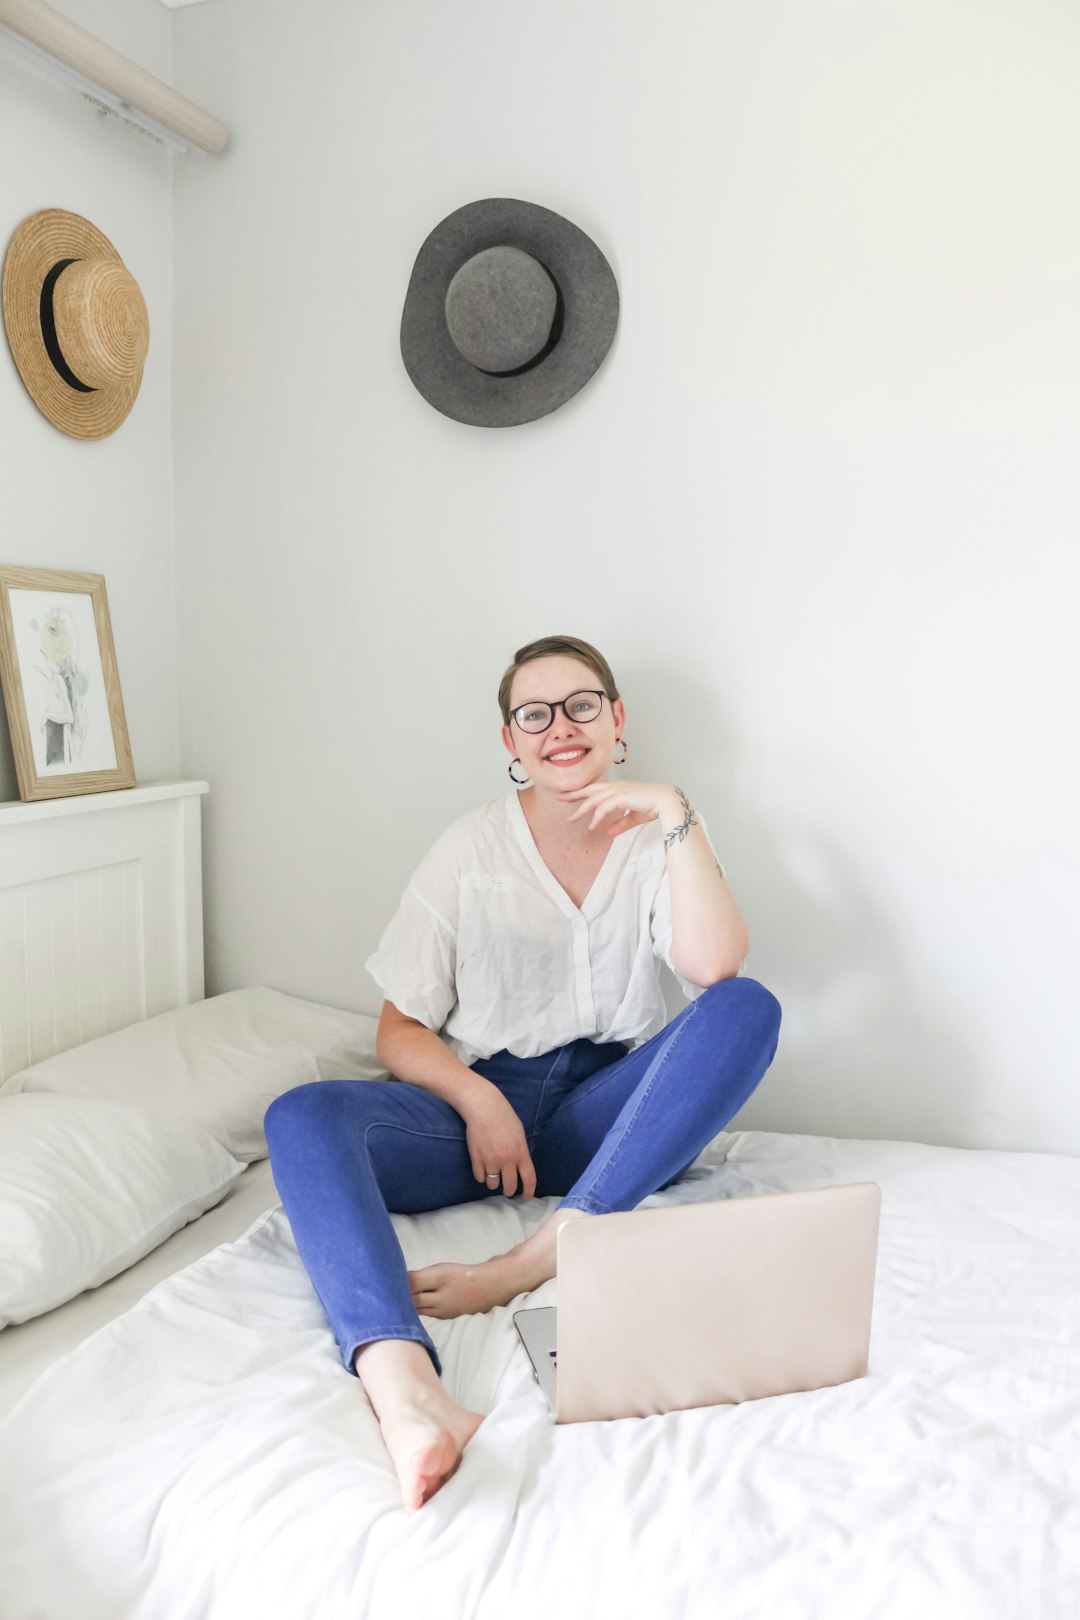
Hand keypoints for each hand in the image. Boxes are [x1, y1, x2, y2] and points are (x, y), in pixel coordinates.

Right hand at [459, 1082, 536, 1199]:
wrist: (484, 1107)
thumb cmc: (504, 1117)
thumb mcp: (519, 1134)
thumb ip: (521, 1151)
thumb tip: (520, 1167)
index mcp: (521, 1152)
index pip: (529, 1179)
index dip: (529, 1192)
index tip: (527, 1199)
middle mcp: (507, 1160)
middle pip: (509, 1187)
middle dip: (508, 1191)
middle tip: (507, 1191)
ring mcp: (491, 1160)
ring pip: (493, 1185)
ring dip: (493, 1183)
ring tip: (493, 1175)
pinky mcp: (476, 1159)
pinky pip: (480, 1177)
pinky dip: (481, 1176)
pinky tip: (482, 1168)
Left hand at [558, 779, 680, 838]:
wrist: (666, 801)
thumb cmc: (653, 806)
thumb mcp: (633, 817)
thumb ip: (620, 824)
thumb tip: (608, 833)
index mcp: (618, 788)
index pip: (594, 789)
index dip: (580, 792)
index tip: (567, 796)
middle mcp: (615, 787)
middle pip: (589, 790)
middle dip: (573, 794)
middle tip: (558, 797)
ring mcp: (618, 791)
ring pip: (593, 799)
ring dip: (581, 810)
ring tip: (570, 820)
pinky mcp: (621, 797)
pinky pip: (603, 808)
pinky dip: (596, 817)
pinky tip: (591, 826)